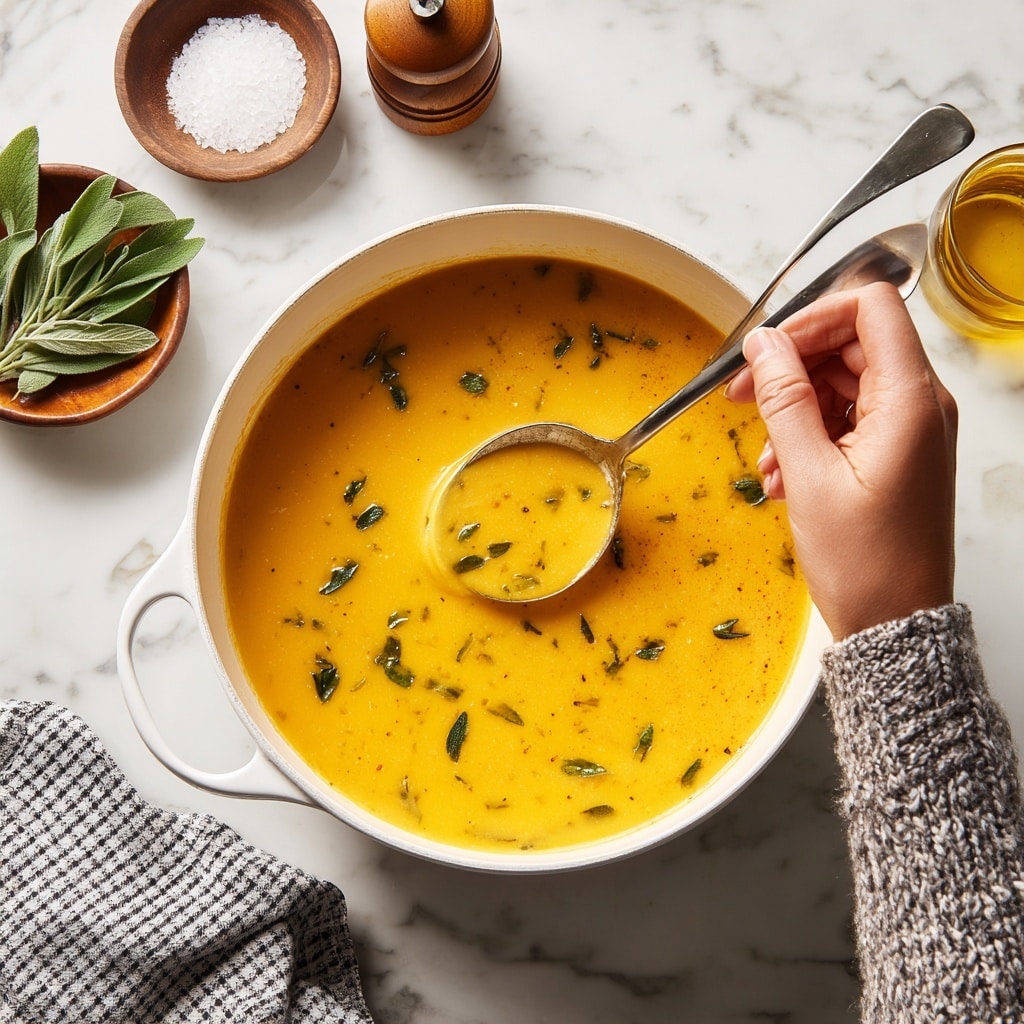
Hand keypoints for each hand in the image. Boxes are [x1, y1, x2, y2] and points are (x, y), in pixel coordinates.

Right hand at [725, 282, 956, 639]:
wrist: (894, 623)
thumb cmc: (865, 561)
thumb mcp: (809, 475)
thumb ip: (783, 398)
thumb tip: (763, 343)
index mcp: (911, 401)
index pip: (870, 308)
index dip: (813, 318)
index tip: (768, 350)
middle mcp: (920, 406)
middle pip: (851, 346)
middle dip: (791, 369)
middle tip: (741, 400)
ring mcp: (910, 430)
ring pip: (843, 385)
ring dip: (794, 412)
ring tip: (767, 462)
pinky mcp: (896, 453)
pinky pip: (848, 421)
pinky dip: (809, 437)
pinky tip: (783, 477)